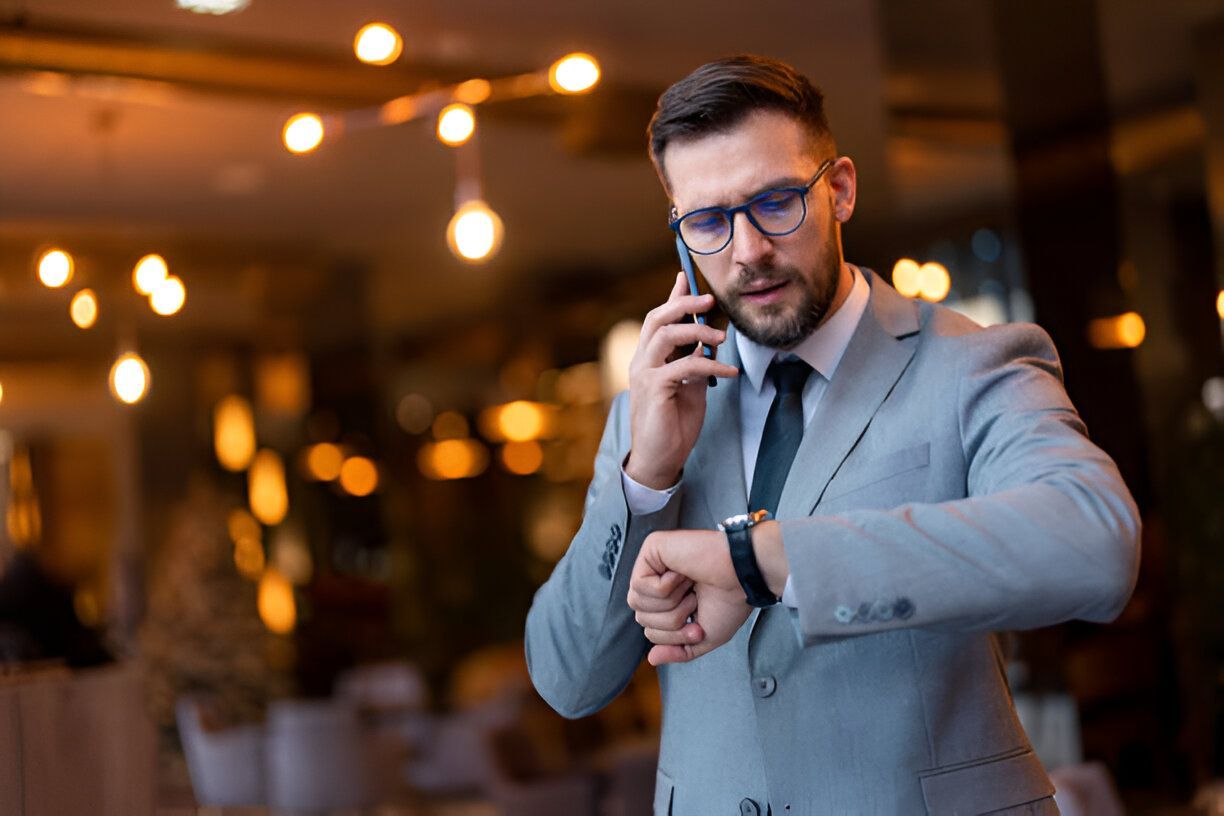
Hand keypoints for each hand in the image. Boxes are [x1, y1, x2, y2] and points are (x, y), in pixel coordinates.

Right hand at [624, 273, 738, 488]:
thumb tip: (707, 339)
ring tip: (721, 339)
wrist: (660, 459)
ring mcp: (644, 375)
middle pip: (657, 318)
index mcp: (649, 358)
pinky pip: (683, 366)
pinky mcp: (654, 390)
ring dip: (696, 331)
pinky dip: (708, 365)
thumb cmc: (673, 424)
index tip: (687, 276)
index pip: (658, 318)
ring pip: (665, 335)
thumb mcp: (690, 386)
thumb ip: (693, 360)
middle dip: (684, 304)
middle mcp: (641, 361)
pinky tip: (727, 373)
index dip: (673, 296)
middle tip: (710, 301)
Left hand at [628, 529, 751, 665]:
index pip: (650, 629)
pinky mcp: (652, 548)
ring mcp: (654, 563)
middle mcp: (659, 579)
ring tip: (690, 588)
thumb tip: (652, 658)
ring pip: (636, 602)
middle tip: (695, 602)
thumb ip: (678, 650)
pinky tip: (683, 574)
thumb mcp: (703, 637)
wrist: (743, 577)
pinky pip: (639, 584)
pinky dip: (665, 587)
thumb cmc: (731, 600)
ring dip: (670, 603)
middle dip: (671, 620)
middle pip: (641, 617)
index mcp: (671, 598)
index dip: (674, 635)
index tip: (698, 625)